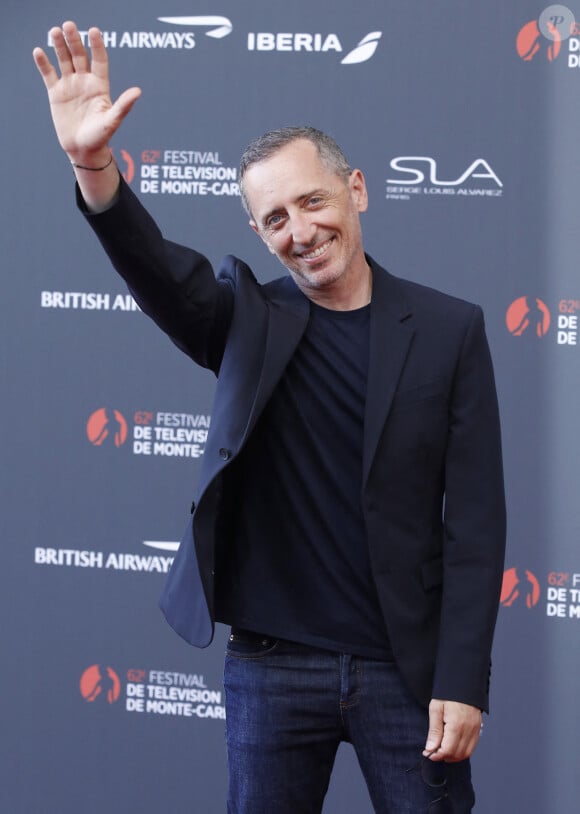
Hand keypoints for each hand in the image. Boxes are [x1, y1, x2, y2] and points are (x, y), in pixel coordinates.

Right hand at [32, 21, 140, 164]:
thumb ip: (123, 105)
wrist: (83, 150)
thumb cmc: (101, 137)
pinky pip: (49, 74)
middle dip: (74, 40)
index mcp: (100, 85)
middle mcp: (85, 82)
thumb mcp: (112, 121)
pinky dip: (43, 63)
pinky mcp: (56, 93)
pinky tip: (39, 51)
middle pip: (79, 55)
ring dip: (59, 46)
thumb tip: (138, 91)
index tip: (94, 31)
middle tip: (68, 25)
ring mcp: (70, 86)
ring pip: (64, 60)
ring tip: (54, 31)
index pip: (99, 60)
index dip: (97, 45)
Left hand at [423, 699, 481, 761]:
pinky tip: (453, 745)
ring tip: (442, 749)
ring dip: (453, 756)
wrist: (463, 682)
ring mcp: (475, 730)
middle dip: (443, 756)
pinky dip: (462, 751)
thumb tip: (430, 749)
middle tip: (433, 751)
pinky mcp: (478, 729)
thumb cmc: (448, 694)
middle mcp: (468, 730)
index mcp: (456, 725)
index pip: (447, 750)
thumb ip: (434, 731)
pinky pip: (471, 747)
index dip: (436, 755)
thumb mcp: (436, 709)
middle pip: (456, 754)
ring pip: (465, 754)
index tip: (427, 752)